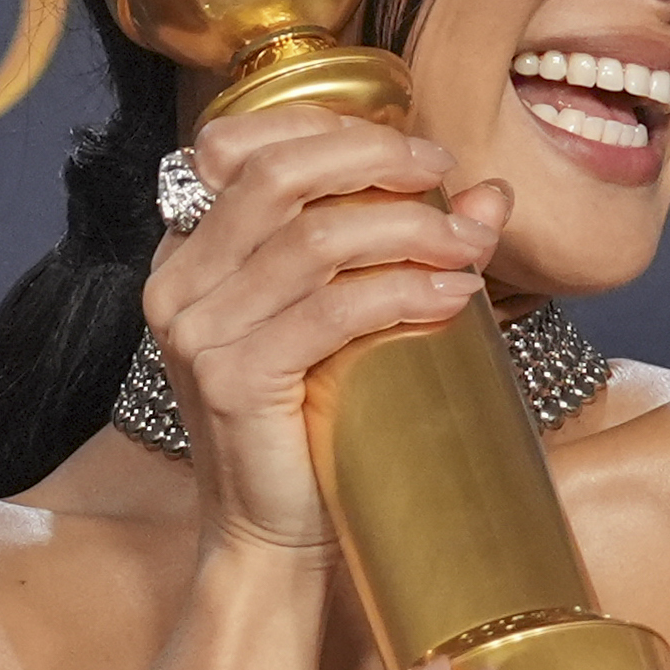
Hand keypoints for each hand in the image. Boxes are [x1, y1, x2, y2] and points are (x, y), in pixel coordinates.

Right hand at [143, 110, 515, 558]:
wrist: (271, 538)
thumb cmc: (311, 428)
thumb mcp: (352, 320)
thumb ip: (405, 247)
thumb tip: (490, 193)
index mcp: (190, 253)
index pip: (251, 148)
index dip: (341, 131)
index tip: (425, 154)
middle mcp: (179, 283)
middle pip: (280, 175)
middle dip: (378, 162)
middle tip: (449, 179)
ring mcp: (199, 332)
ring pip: (315, 239)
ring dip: (410, 231)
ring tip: (470, 249)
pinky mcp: (233, 380)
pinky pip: (332, 310)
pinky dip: (403, 291)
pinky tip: (451, 296)